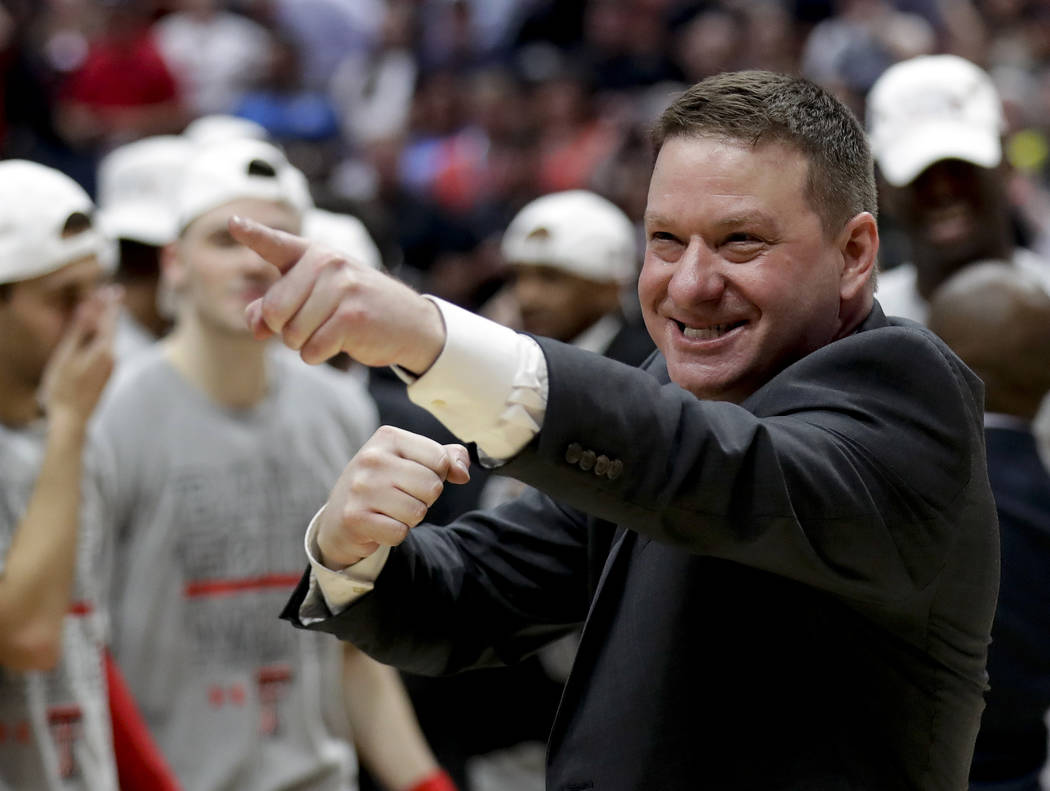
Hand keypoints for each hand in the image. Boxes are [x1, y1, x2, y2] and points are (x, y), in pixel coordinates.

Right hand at [39, 286, 120, 426]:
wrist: (72, 420)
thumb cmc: (64, 388)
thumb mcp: (66, 356)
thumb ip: (78, 332)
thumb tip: (88, 310)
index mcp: (105, 350)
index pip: (110, 320)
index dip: (110, 303)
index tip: (114, 288)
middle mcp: (112, 357)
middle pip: (111, 328)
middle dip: (109, 311)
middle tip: (110, 293)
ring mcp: (111, 367)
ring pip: (108, 340)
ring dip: (104, 324)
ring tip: (101, 309)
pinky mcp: (106, 375)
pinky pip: (105, 350)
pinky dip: (101, 338)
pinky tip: (95, 335)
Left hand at [229, 216, 445, 372]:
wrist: (410, 323)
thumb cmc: (355, 308)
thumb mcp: (315, 299)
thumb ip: (275, 307)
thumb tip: (255, 326)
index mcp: (314, 253)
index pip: (276, 243)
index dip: (252, 234)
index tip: (233, 223)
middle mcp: (327, 263)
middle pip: (274, 311)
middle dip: (285, 329)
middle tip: (313, 324)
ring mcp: (342, 288)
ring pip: (292, 334)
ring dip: (304, 344)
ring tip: (331, 331)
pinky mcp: (353, 317)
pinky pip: (311, 350)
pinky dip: (318, 355)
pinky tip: (340, 343)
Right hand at [317, 426, 470, 568]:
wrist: (339, 517)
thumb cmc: (384, 485)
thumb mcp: (412, 461)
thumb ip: (446, 458)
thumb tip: (463, 473)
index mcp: (388, 437)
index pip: (440, 459)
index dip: (437, 475)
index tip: (414, 478)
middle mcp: (371, 458)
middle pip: (432, 487)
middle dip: (424, 499)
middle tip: (401, 497)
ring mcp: (360, 488)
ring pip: (418, 512)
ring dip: (410, 518)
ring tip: (389, 510)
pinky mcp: (354, 517)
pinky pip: (400, 533)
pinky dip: (395, 534)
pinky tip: (379, 524)